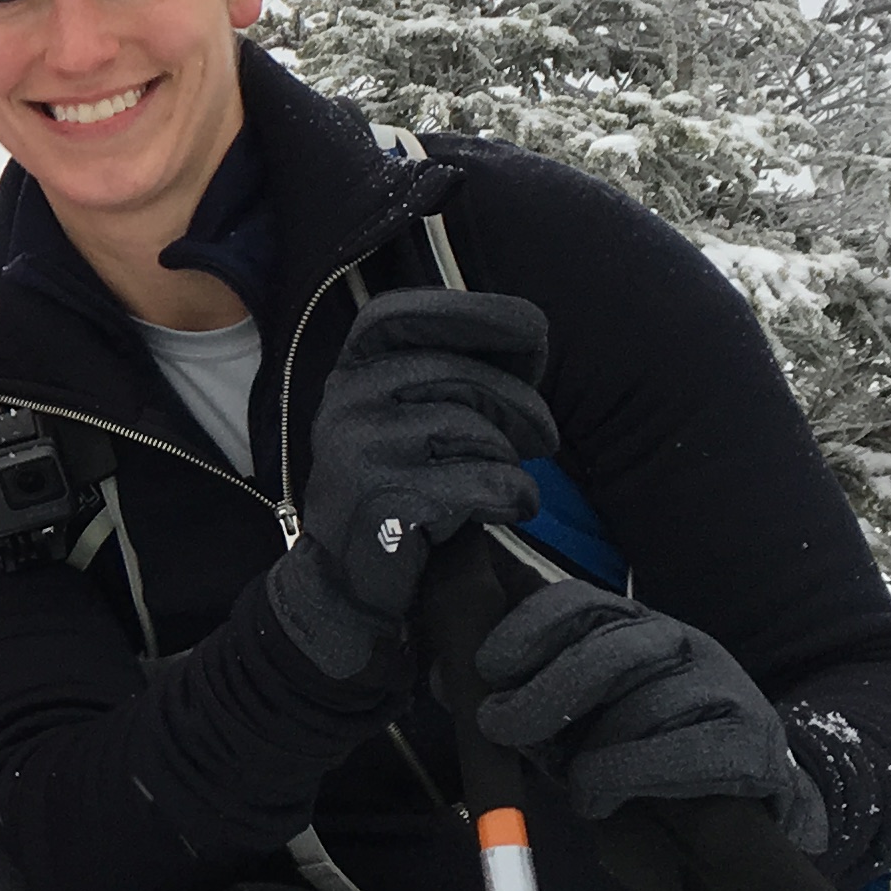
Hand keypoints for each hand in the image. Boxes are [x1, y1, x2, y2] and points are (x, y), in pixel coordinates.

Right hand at [270, 290, 556, 683]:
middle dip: (522, 405)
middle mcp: (345, 400)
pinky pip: (480, 481)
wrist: (345, 578)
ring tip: (510, 479)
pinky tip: (510, 508)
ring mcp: (358, 448)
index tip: (533, 332)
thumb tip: (529, 340)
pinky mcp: (383, 500)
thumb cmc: (396, 485)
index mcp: (352, 371)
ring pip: (474, 428)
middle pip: (460, 375)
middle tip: (545, 438)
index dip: (474, 312)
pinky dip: (513, 496)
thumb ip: (451, 373)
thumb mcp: (406, 416)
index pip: (405, 314)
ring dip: (512, 459)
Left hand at [474, 575, 830, 851]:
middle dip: (544, 693)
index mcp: (633, 626)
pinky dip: (630, 779)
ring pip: (641, 707)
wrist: (750, 804)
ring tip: (574, 782)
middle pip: (606, 651)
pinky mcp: (751, 743)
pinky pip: (680, 755)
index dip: (527, 629)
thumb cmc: (642, 750)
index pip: (576, 603)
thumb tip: (450, 683)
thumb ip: (522, 695)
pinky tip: (603, 797)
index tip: (488, 666)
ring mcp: (722, 689)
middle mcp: (681, 645)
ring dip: (593, 753)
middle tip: (501, 728)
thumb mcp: (577, 715)